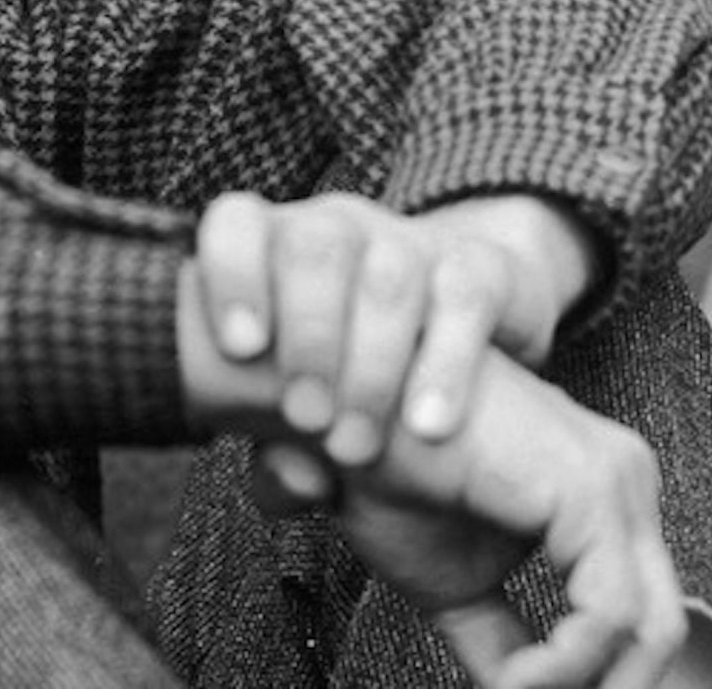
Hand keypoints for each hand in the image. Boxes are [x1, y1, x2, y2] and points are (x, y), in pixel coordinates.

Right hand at [178, 267, 684, 688]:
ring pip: (645, 631)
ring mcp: (614, 477)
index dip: (590, 682)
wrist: (329, 402)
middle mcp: (624, 476)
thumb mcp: (454, 584)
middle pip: (658, 627)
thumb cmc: (379, 472)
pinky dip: (561, 668)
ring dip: (571, 685)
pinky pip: (607, 615)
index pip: (637, 616)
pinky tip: (508, 683)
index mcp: (600, 495)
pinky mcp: (588, 488)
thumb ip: (505, 642)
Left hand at [195, 191, 595, 465]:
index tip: (241, 349)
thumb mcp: (306, 398)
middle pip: (314, 246)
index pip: (237, 224)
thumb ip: (283, 440)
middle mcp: (339, 230)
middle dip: (307, 336)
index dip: (231, 274)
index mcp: (274, 247)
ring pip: (389, 273)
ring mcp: (410, 243)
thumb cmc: (348, 364)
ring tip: (357, 443)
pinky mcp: (480, 269)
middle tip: (307, 419)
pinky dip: (443, 366)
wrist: (463, 322)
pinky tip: (426, 426)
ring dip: (371, 363)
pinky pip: (465, 298)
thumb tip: (284, 486)